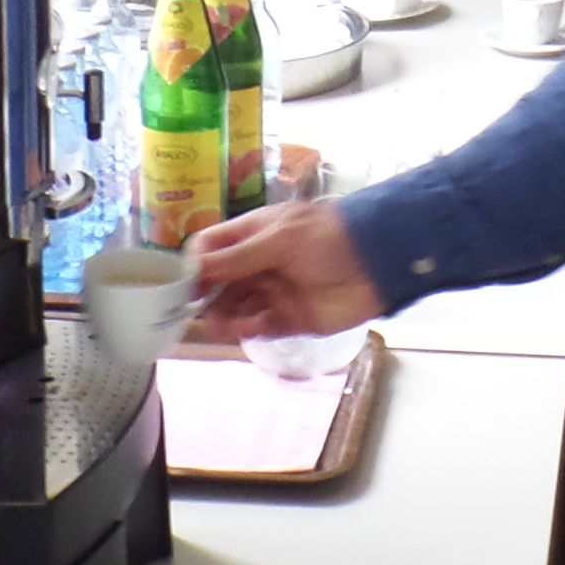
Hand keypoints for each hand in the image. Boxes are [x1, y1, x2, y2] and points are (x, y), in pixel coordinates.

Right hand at [186, 201, 385, 343]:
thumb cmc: (329, 238)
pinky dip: (249, 329)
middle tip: (197, 312)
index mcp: (252, 236)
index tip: (185, 284)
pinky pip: (257, 328)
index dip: (194, 266)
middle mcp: (257, 265)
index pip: (210, 249)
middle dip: (204, 298)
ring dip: (224, 317)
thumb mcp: (280, 240)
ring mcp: (272, 293)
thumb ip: (238, 257)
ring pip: (233, 309)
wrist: (379, 262)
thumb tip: (193, 268)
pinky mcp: (288, 319)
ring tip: (224, 324)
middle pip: (216, 284)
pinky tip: (253, 326)